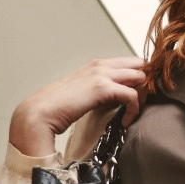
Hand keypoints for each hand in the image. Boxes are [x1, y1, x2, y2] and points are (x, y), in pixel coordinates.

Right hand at [8, 56, 145, 156]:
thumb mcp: (83, 93)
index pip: (131, 62)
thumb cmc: (58, 107)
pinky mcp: (103, 87)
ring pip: (140, 77)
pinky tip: (125, 121)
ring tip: (132, 113)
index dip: (139, 78)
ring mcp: (102, 74)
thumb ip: (98, 90)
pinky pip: (132, 94)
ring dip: (142, 96)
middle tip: (138, 104)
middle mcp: (101, 65)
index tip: (138, 96)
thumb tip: (114, 99)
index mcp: (96, 65)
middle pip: (140, 65)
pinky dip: (133, 109)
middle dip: (145, 84)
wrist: (39, 113)